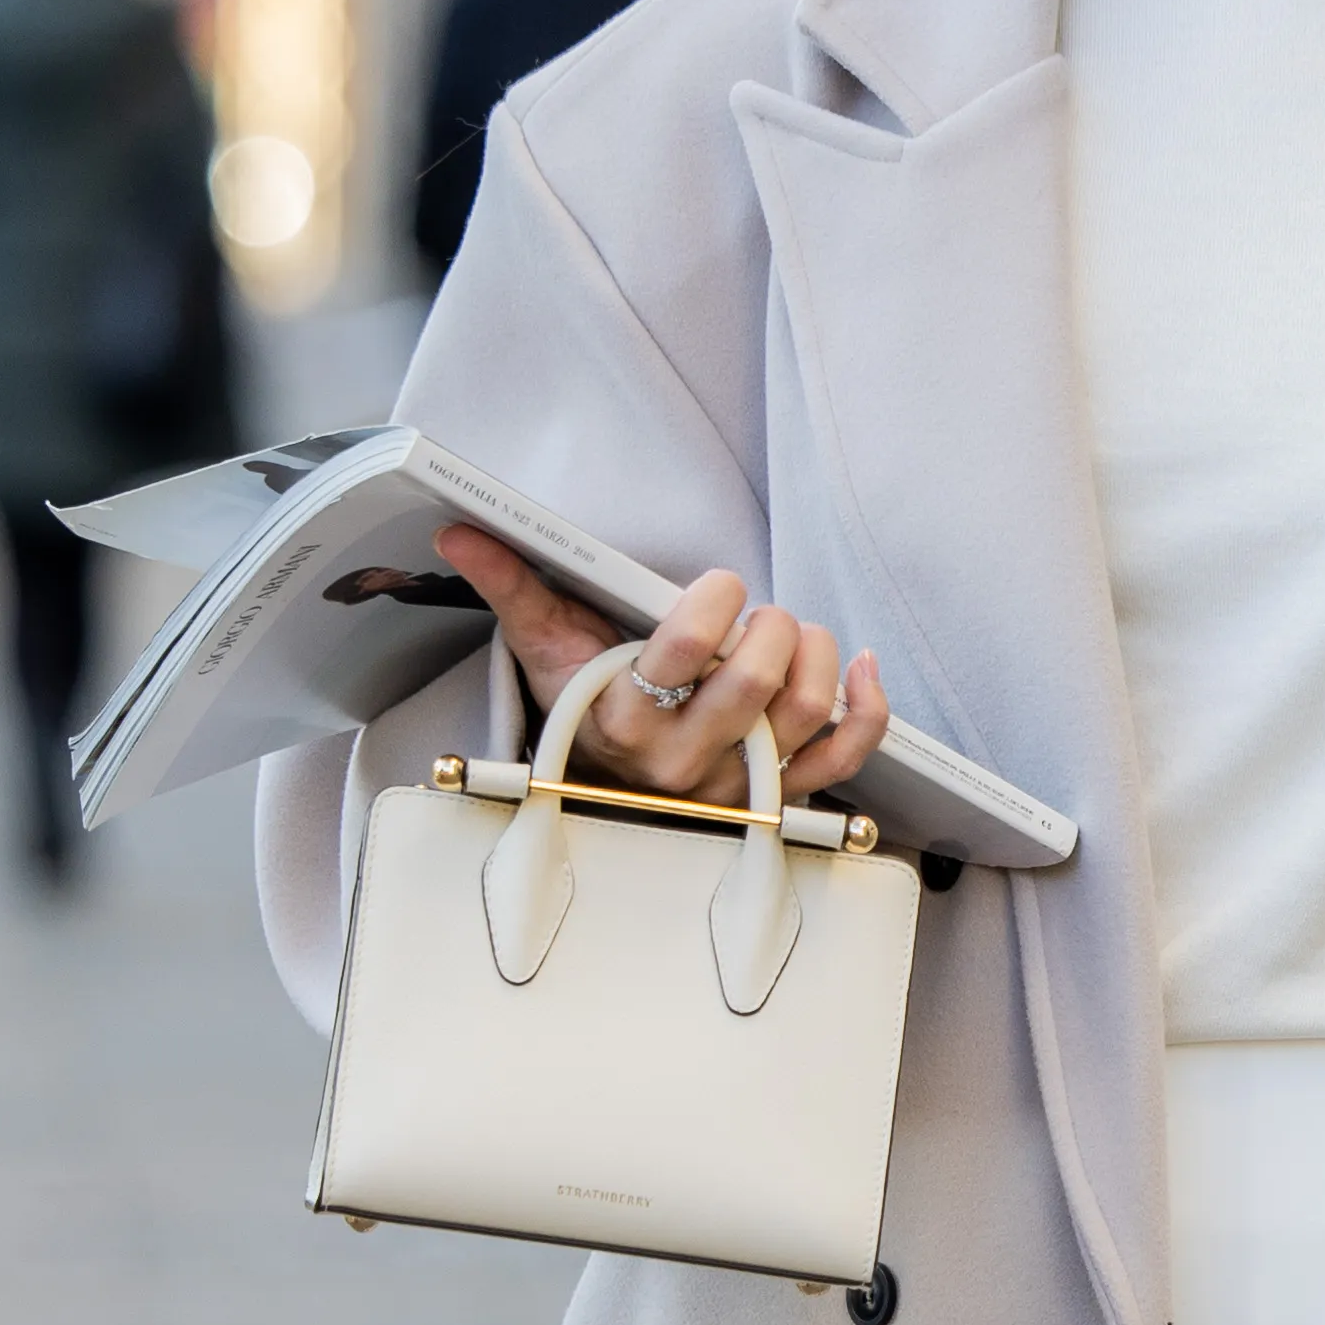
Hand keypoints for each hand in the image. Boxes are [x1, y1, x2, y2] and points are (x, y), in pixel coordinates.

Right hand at [433, 524, 889, 804]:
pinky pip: (845, 758)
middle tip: (757, 611)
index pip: (679, 657)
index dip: (711, 604)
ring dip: (813, 654)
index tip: (718, 583)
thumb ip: (510, 584)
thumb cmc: (583, 700)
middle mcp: (681, 761)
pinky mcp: (782, 795)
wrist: (608, 779)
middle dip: (768, 626)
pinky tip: (860, 665)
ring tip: (792, 632)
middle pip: (752, 686)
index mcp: (621, 720)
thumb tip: (457, 529)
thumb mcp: (543, 645)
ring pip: (803, 715)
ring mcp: (736, 784)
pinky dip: (867, 708)